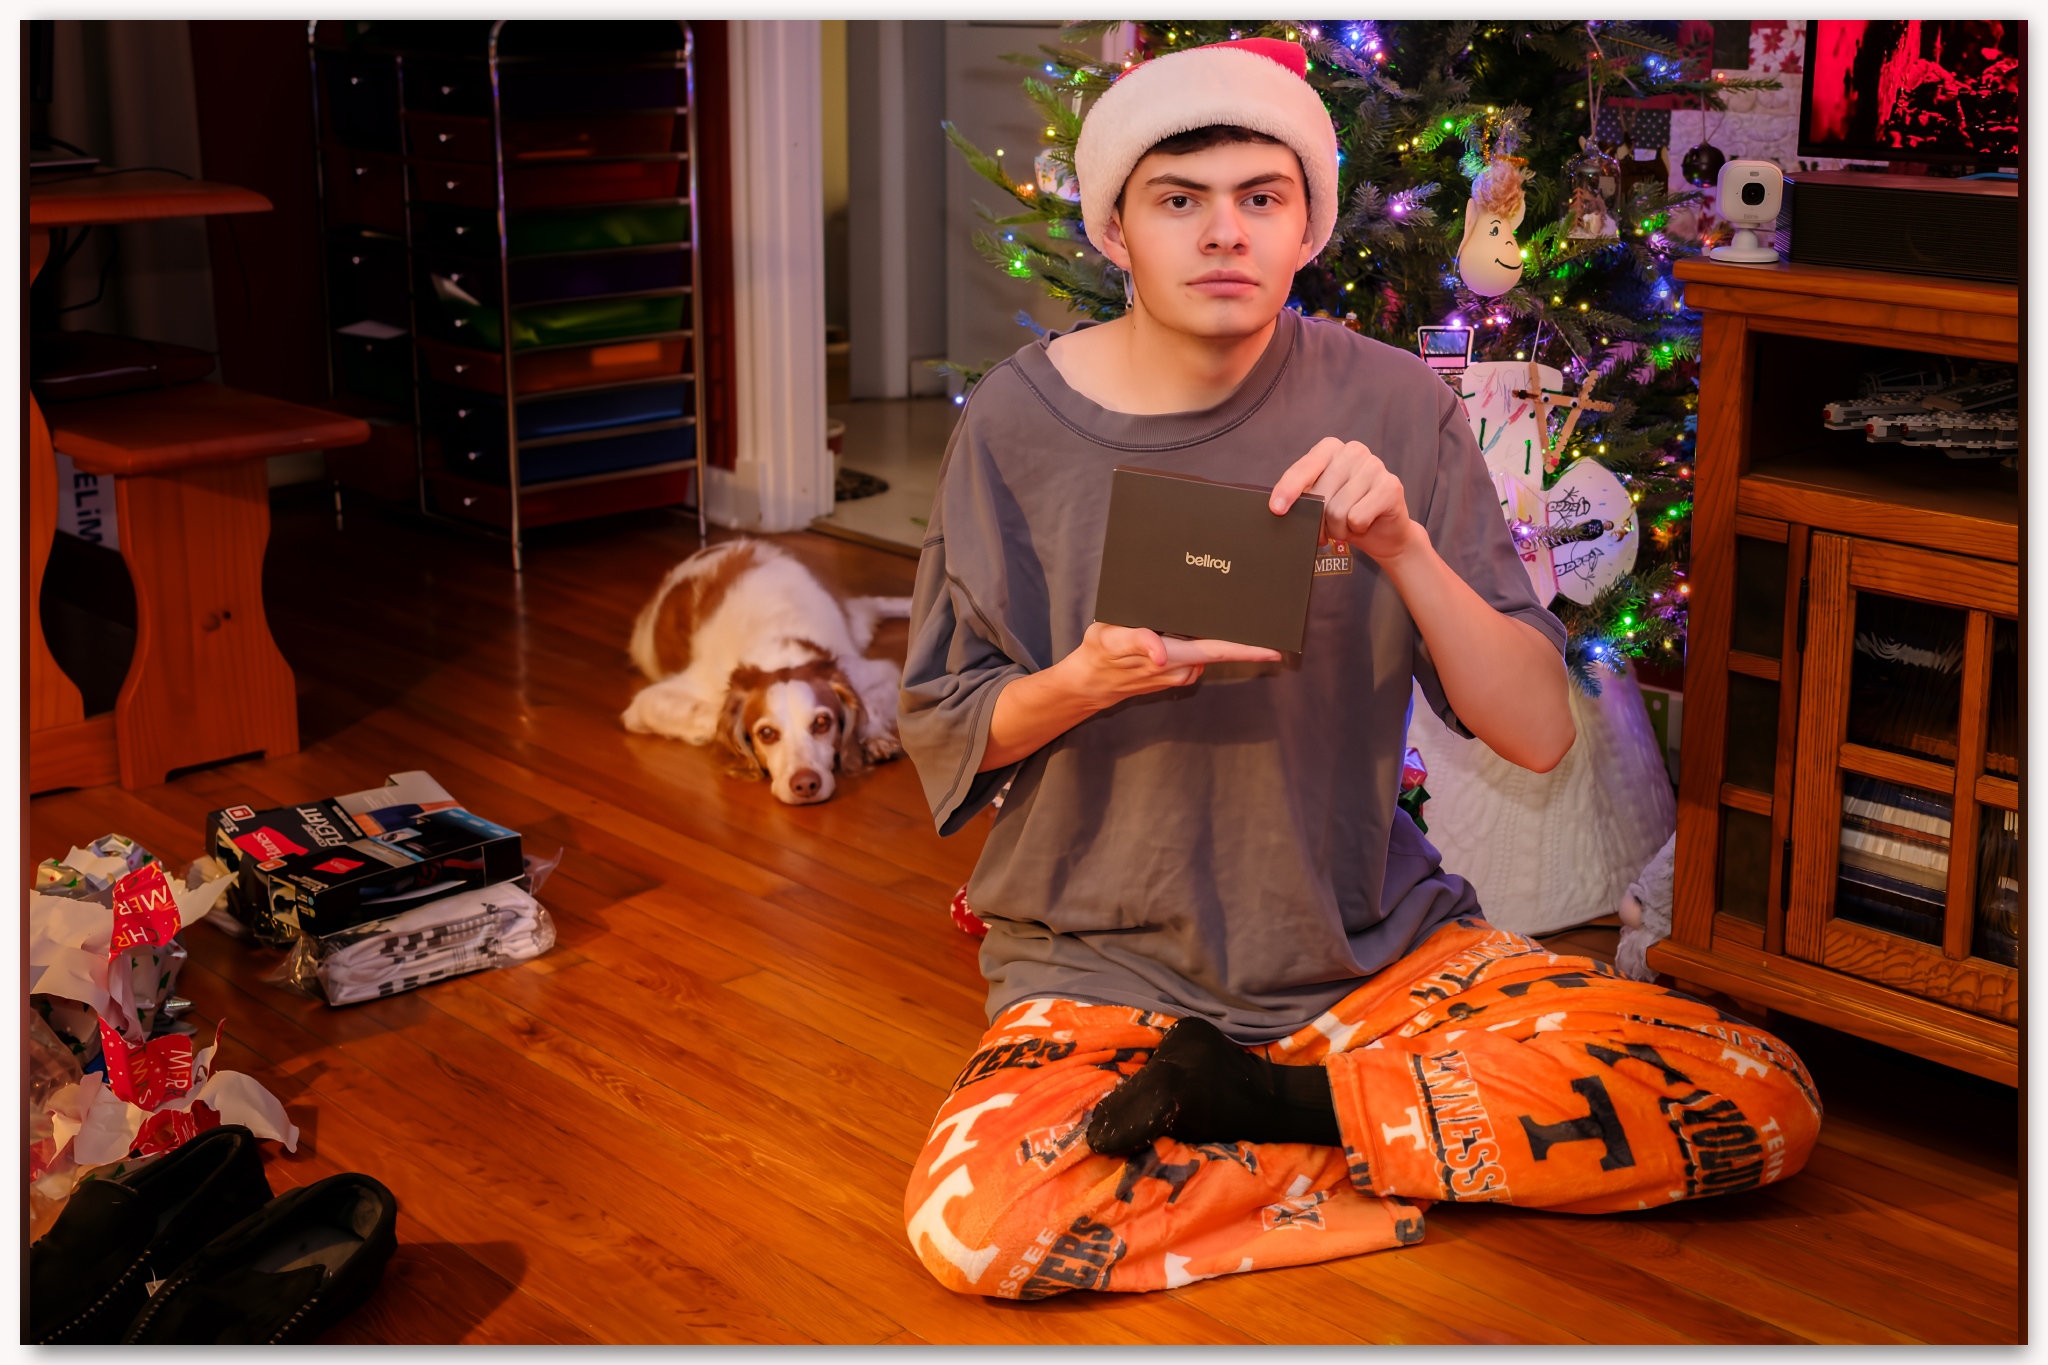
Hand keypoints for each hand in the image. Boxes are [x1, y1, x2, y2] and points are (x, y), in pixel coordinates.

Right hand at [978, 622, 1282, 771]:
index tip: (1277, 647)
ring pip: (1207, 649)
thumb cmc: (1101, 653)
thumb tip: (1160, 654)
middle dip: (1240, 634)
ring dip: (1215, 633)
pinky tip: (1190, 622)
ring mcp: (1180, 672)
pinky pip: (1195, 652)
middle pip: (1219, 648)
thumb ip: (1136, 642)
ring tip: (1221, 606)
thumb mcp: (1111, 639)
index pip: (1220, 651)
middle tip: (1262, 613)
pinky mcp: (1175, 671)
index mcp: (1173, 657)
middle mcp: (1183, 668)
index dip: (1250, 650)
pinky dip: (1199, 638)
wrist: (1091, 680)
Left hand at [1270, 437, 1417, 562]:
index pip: (1303, 469)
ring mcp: (1374, 465)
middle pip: (1320, 496)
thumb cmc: (1347, 515)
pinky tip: (1366, 523)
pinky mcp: (1390, 486)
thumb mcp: (1319, 502)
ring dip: (1339, 529)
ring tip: (1349, 524)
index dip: (1288, 490)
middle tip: (1328, 527)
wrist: (1384, 533)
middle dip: (1320, 521)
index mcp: (1330, 448)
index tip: (1276, 509)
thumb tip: (1280, 509)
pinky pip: (1356, 518)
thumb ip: (1303, 497)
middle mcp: (1353, 451)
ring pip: (1337, 511)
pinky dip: (1357, 529)